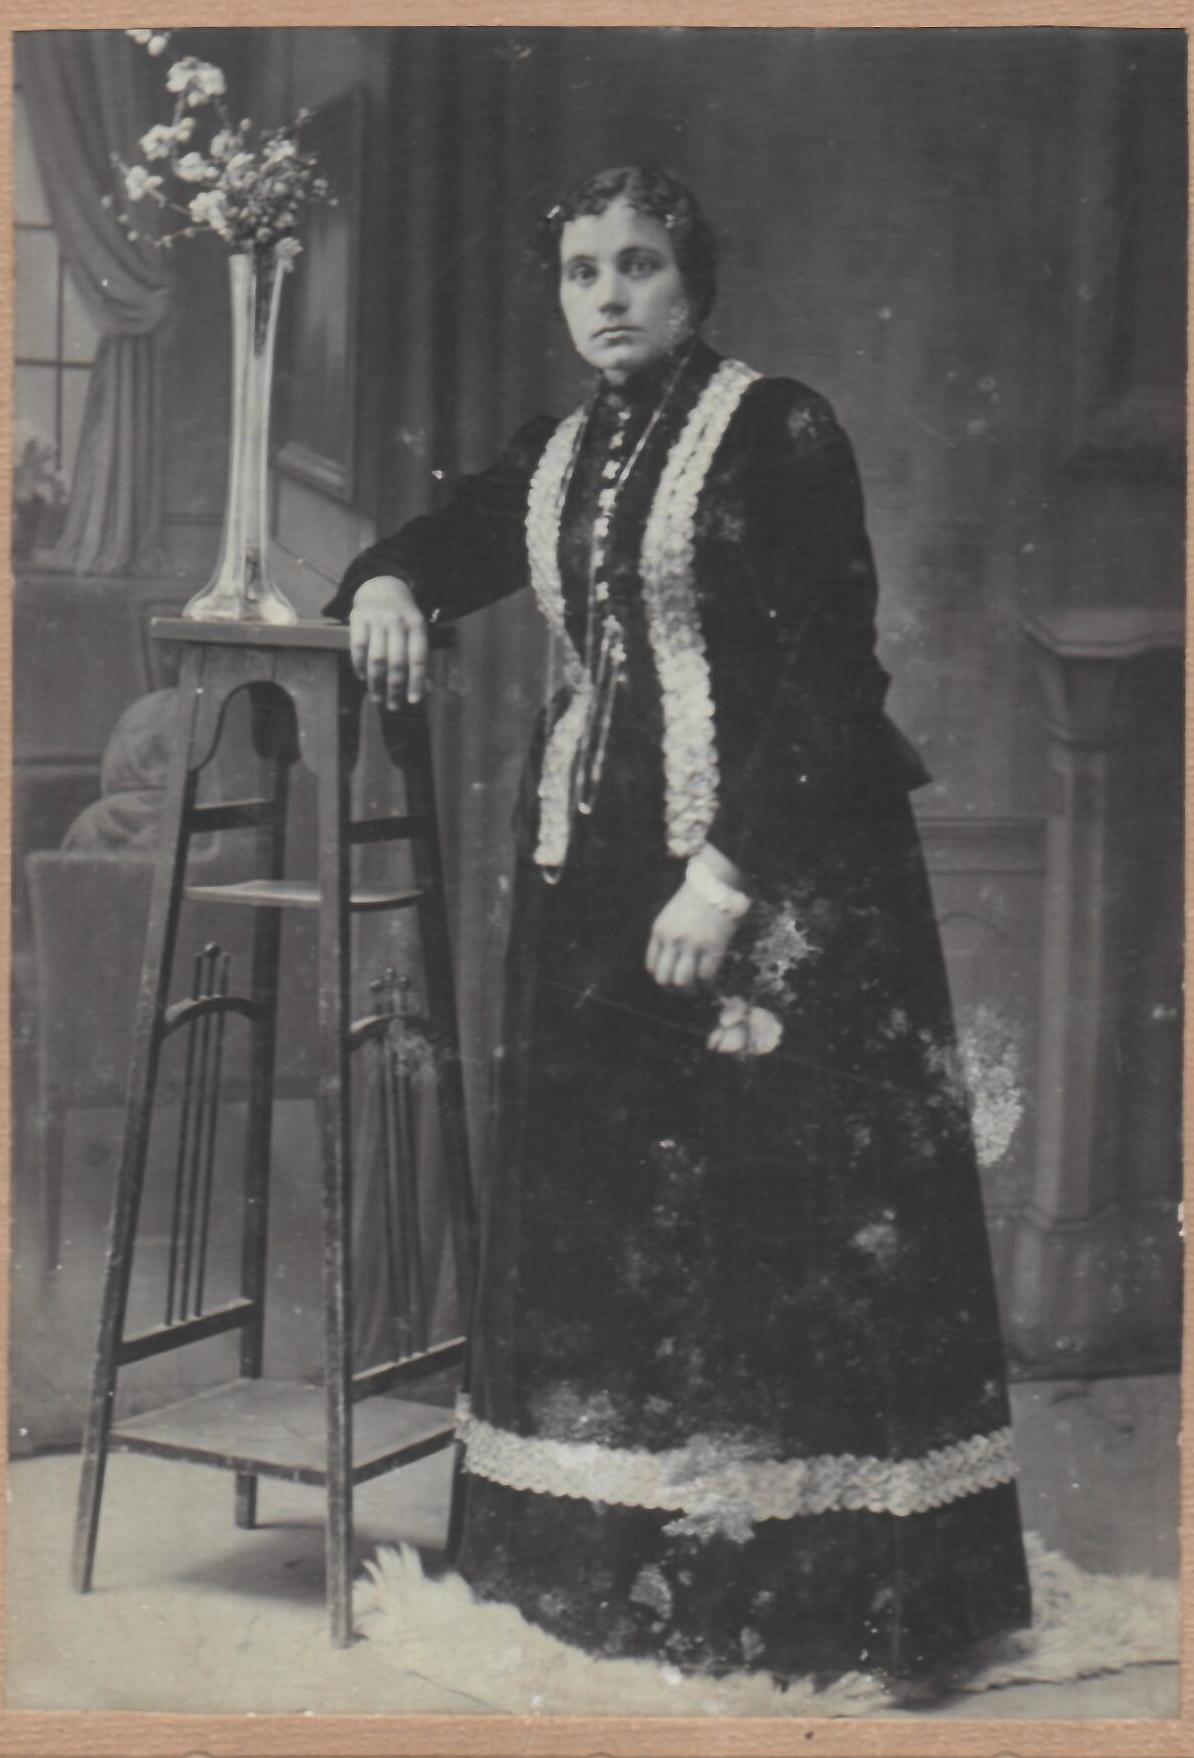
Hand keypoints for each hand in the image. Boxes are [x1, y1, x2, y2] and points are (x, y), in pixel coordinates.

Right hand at [348, 575, 428, 709]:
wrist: (382, 586)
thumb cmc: (404, 618)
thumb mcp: (417, 632)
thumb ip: (421, 658)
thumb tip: (427, 689)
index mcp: (417, 625)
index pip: (418, 658)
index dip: (416, 681)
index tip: (413, 701)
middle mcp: (398, 621)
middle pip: (396, 661)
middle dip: (395, 687)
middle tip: (393, 706)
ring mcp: (377, 619)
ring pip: (376, 657)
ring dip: (376, 682)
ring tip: (377, 698)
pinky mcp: (358, 618)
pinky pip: (358, 647)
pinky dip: (360, 665)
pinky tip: (364, 678)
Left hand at [645, 878, 739, 991]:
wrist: (715, 881)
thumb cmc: (694, 899)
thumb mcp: (671, 915)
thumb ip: (667, 937)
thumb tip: (672, 963)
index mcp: (660, 931)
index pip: (652, 967)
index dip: (662, 978)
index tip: (672, 981)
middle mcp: (673, 940)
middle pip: (664, 979)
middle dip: (674, 990)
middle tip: (685, 990)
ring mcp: (693, 944)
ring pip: (683, 982)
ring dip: (690, 990)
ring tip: (698, 989)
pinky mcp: (713, 946)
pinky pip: (706, 976)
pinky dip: (708, 983)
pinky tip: (711, 980)